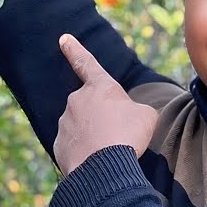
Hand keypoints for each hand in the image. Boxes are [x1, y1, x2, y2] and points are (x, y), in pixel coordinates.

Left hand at [53, 34, 157, 175]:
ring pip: (82, 127)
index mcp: (99, 86)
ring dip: (95, 136)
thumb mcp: (146, 116)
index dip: (74, 49)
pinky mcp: (59, 144)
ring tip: (110, 152)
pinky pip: (75, 146)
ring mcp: (65, 122)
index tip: (63, 38)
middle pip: (91, 106)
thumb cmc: (127, 135)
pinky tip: (97, 162)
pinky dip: (85, 153)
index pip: (86, 63)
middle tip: (119, 135)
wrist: (104, 168)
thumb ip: (135, 110)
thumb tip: (128, 118)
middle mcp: (77, 100)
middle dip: (103, 118)